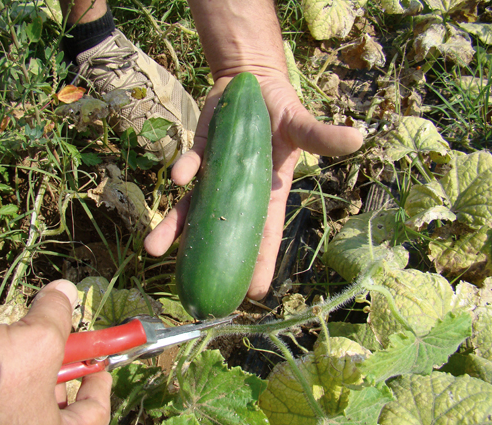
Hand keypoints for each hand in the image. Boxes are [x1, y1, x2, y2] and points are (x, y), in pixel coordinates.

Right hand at [0, 280, 111, 424]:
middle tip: (59, 341)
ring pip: (25, 395)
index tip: (102, 362)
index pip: (93, 414)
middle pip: (58, 403)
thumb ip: (56, 316)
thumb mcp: (34, 343)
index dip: (101, 382)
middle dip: (61, 366)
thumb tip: (65, 290)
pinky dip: (1, 371)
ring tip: (19, 339)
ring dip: (27, 363)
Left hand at [144, 69, 362, 299]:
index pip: (263, 235)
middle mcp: (237, 192)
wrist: (252, 82)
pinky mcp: (200, 154)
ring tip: (153, 248)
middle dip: (207, 258)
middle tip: (192, 292)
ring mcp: (215, 176)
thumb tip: (358, 137)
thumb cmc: (281, 110)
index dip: (258, 264)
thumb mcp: (302, 125)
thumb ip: (322, 136)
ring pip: (192, 209)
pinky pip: (190, 167)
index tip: (251, 295)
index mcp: (267, 193)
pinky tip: (176, 178)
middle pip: (221, 231)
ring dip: (173, 227)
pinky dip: (183, 171)